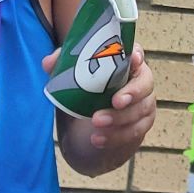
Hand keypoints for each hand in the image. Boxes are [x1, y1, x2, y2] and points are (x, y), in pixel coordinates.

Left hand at [44, 42, 155, 163]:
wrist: (90, 122)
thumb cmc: (86, 89)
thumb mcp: (72, 76)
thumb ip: (62, 65)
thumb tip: (48, 63)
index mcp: (125, 61)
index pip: (136, 53)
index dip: (136, 55)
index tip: (132, 59)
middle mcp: (140, 80)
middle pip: (144, 83)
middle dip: (132, 93)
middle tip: (115, 101)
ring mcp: (144, 103)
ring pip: (141, 110)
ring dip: (120, 119)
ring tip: (97, 124)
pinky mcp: (142, 124)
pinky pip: (134, 131)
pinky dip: (116, 137)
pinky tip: (98, 140)